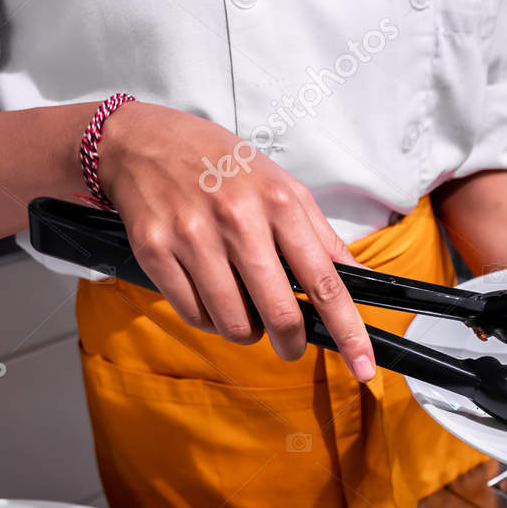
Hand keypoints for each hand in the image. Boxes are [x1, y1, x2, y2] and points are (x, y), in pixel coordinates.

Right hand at [97, 102, 373, 375]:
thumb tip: (361, 279)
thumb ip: (322, 237)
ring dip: (244, 331)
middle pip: (279, 315)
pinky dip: (207, 319)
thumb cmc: (221, 165)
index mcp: (279, 204)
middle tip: (288, 343)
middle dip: (290, 343)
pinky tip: (209, 297)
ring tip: (241, 308)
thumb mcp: (282, 186)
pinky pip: (192, 314)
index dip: (348, 332)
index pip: (324, 282)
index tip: (363, 366)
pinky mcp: (154, 250)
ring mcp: (193, 236)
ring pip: (233, 324)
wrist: (143, 140)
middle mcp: (238, 220)